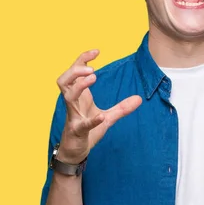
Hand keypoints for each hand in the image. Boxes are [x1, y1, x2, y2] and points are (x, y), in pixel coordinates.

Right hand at [55, 49, 141, 163]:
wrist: (76, 152)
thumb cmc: (87, 131)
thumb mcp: (107, 118)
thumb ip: (122, 108)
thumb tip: (139, 98)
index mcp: (78, 96)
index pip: (74, 71)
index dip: (82, 59)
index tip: (97, 51)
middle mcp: (73, 103)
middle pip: (64, 79)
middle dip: (75, 70)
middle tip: (92, 68)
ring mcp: (74, 116)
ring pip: (67, 96)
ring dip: (79, 85)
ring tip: (93, 77)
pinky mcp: (78, 131)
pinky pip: (83, 124)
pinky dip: (92, 120)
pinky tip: (100, 117)